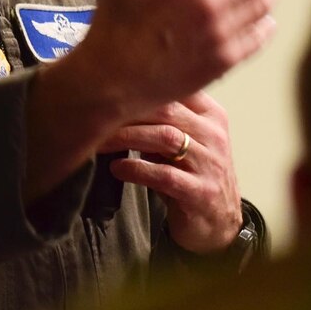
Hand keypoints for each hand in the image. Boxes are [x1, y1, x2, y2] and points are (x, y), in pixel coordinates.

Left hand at [103, 92, 241, 252]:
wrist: (218, 221)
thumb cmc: (190, 173)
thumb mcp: (181, 140)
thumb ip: (158, 118)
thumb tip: (112, 97)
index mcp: (210, 115)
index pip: (174, 88)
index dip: (136, 87)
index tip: (104, 91)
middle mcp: (213, 134)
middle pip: (166, 109)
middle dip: (125, 111)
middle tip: (92, 116)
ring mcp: (210, 164)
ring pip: (166, 137)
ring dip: (127, 137)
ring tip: (99, 142)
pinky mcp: (201, 192)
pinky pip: (166, 175)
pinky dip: (137, 169)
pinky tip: (117, 169)